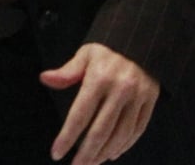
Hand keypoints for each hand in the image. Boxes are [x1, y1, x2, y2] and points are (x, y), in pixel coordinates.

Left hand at [41, 44, 158, 164]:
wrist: (142, 41)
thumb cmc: (108, 50)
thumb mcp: (85, 54)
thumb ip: (67, 71)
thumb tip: (44, 79)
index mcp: (99, 78)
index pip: (80, 115)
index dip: (67, 137)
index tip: (57, 153)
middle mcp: (120, 90)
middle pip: (101, 131)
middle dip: (87, 154)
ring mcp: (137, 97)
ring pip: (120, 135)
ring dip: (104, 153)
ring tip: (91, 163)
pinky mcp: (150, 102)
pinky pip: (137, 130)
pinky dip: (124, 146)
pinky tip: (112, 154)